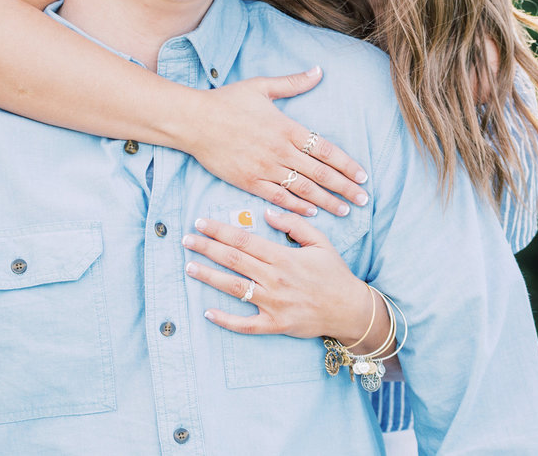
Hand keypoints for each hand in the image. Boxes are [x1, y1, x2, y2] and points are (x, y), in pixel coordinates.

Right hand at [180, 67, 368, 216]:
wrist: (193, 120)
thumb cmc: (227, 101)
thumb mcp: (262, 86)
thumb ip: (293, 82)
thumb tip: (319, 70)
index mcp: (286, 127)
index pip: (326, 150)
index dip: (347, 165)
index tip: (363, 176)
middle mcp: (279, 150)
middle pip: (320, 173)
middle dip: (344, 188)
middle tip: (364, 200)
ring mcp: (264, 168)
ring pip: (302, 189)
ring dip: (326, 201)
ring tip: (344, 210)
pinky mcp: (248, 181)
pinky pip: (278, 197)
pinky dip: (296, 206)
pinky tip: (311, 212)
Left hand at [182, 208, 377, 343]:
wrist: (351, 309)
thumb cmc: (335, 273)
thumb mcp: (320, 241)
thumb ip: (294, 224)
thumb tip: (267, 212)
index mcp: (283, 257)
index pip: (244, 240)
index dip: (219, 230)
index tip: (201, 223)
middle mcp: (274, 279)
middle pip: (233, 260)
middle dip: (207, 249)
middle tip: (186, 240)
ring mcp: (273, 304)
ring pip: (234, 288)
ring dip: (209, 277)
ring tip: (189, 268)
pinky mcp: (275, 325)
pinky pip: (245, 324)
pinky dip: (226, 320)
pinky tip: (208, 311)